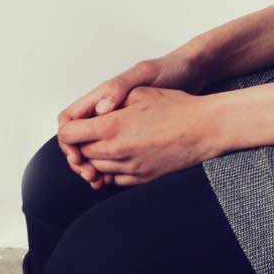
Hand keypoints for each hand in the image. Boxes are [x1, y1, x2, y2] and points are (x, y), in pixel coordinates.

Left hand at [58, 85, 220, 187]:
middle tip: (89, 134)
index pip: (69, 135)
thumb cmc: (175, 106)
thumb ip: (109, 102)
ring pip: (96, 168)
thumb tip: (92, 111)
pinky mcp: (141, 179)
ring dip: (95, 158)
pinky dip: (111, 170)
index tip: (75, 127)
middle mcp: (116, 151)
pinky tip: (120, 157)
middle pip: (81, 154)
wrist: (205, 129)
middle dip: (81, 144)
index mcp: (111, 127)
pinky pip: (114, 180)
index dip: (68, 131)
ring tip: (106, 143)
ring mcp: (129, 168)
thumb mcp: (138, 93)